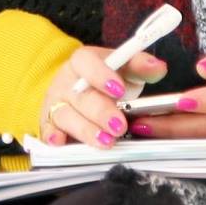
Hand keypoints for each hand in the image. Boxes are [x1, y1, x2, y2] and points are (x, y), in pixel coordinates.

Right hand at [36, 46, 165, 148]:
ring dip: (85, 130)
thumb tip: (158, 67)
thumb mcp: (125, 69)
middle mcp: (66, 82)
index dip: (101, 75)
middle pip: (80, 96)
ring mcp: (55, 103)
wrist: (81, 90)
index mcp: (83, 61)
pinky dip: (52, 137)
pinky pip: (48, 131)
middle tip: (120, 126)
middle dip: (100, 112)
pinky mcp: (49, 124)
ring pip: (65, 115)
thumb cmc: (107, 80)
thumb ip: (141, 67)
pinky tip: (60, 143)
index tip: (119, 90)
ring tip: (106, 142)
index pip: (86, 63)